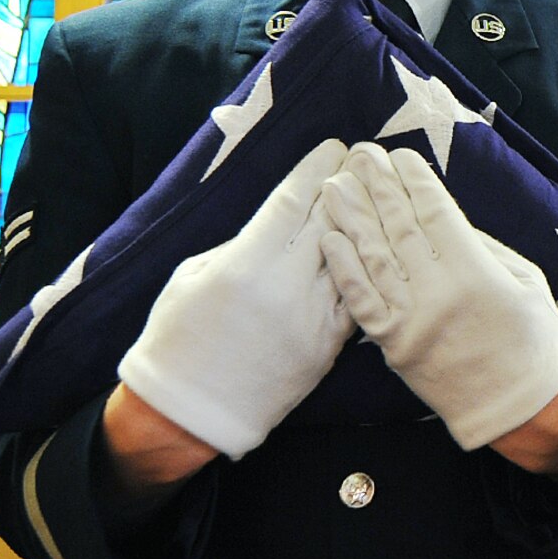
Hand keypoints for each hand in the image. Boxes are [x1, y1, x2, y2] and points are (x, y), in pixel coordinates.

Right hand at [117, 139, 354, 459]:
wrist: (191, 412)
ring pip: (352, 256)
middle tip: (364, 160)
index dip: (316, 169)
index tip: (333, 146)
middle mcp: (285, 288)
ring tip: (377, 195)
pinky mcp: (330, 346)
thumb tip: (278, 220)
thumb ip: (239, 245)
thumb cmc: (179, 338)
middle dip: (348, 186)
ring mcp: (313, 319)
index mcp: (245, 265)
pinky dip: (366, 268)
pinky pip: (357, 296)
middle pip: (330, 221)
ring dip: (366, 223)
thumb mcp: (194, 277)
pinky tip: (377, 246)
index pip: (293, 202)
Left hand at [318, 142, 557, 450]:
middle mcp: (437, 293)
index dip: (416, 182)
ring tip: (335, 184)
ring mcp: (410, 320)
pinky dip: (344, 268)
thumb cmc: (533, 339)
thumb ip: (486, 248)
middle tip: (361, 154)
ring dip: (351, 218)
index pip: (436, 214)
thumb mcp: (527, 282)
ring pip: (373, 258)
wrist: (518, 407)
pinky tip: (330, 239)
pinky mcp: (393, 344)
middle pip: (400, 228)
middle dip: (379, 187)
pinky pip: (361, 301)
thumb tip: (445, 218)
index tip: (400, 155)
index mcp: (476, 273)